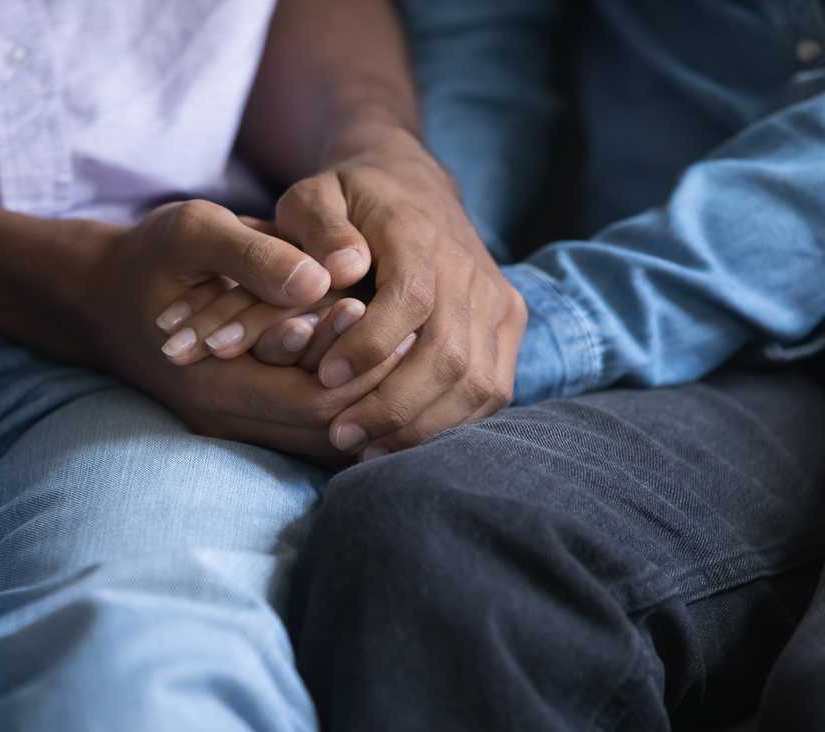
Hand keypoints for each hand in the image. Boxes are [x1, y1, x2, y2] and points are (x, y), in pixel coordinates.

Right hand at [82, 199, 414, 462]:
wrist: (100, 296)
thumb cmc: (149, 256)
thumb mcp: (192, 233)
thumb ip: (255, 256)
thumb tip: (320, 281)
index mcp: (212, 387)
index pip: (316, 402)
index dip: (365, 367)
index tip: (403, 321)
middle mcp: (227, 422)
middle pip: (330, 430)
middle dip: (378, 385)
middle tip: (420, 337)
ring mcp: (236, 428)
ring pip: (327, 437)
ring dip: (369, 396)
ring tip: (409, 349)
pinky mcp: (247, 420)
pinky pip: (313, 427)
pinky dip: (349, 400)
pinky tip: (379, 362)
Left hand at [274, 124, 526, 458]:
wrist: (415, 188)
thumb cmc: (349, 200)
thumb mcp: (314, 194)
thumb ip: (316, 225)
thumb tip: (338, 271)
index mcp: (422, 235)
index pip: (412, 298)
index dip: (372, 345)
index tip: (325, 376)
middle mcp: (471, 271)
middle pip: (449, 355)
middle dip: (393, 405)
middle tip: (338, 435)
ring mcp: (498, 301)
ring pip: (477, 383)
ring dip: (421, 426)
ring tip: (365, 450)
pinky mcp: (509, 325)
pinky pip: (491, 391)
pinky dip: (449, 425)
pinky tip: (401, 442)